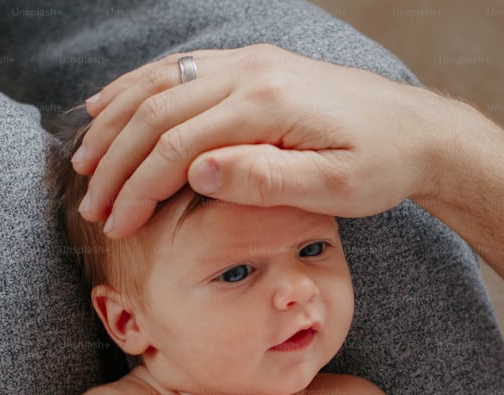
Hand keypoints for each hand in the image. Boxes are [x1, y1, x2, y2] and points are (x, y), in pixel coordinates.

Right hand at [74, 44, 447, 237]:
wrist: (419, 131)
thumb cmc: (382, 166)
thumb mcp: (335, 188)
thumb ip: (265, 180)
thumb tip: (195, 172)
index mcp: (269, 104)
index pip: (180, 144)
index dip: (139, 187)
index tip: (116, 224)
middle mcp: (253, 71)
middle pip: (159, 110)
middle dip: (117, 160)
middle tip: (90, 205)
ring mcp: (252, 61)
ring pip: (162, 83)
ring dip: (117, 120)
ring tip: (84, 161)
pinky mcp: (254, 64)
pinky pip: (182, 69)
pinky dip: (140, 88)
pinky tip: (111, 107)